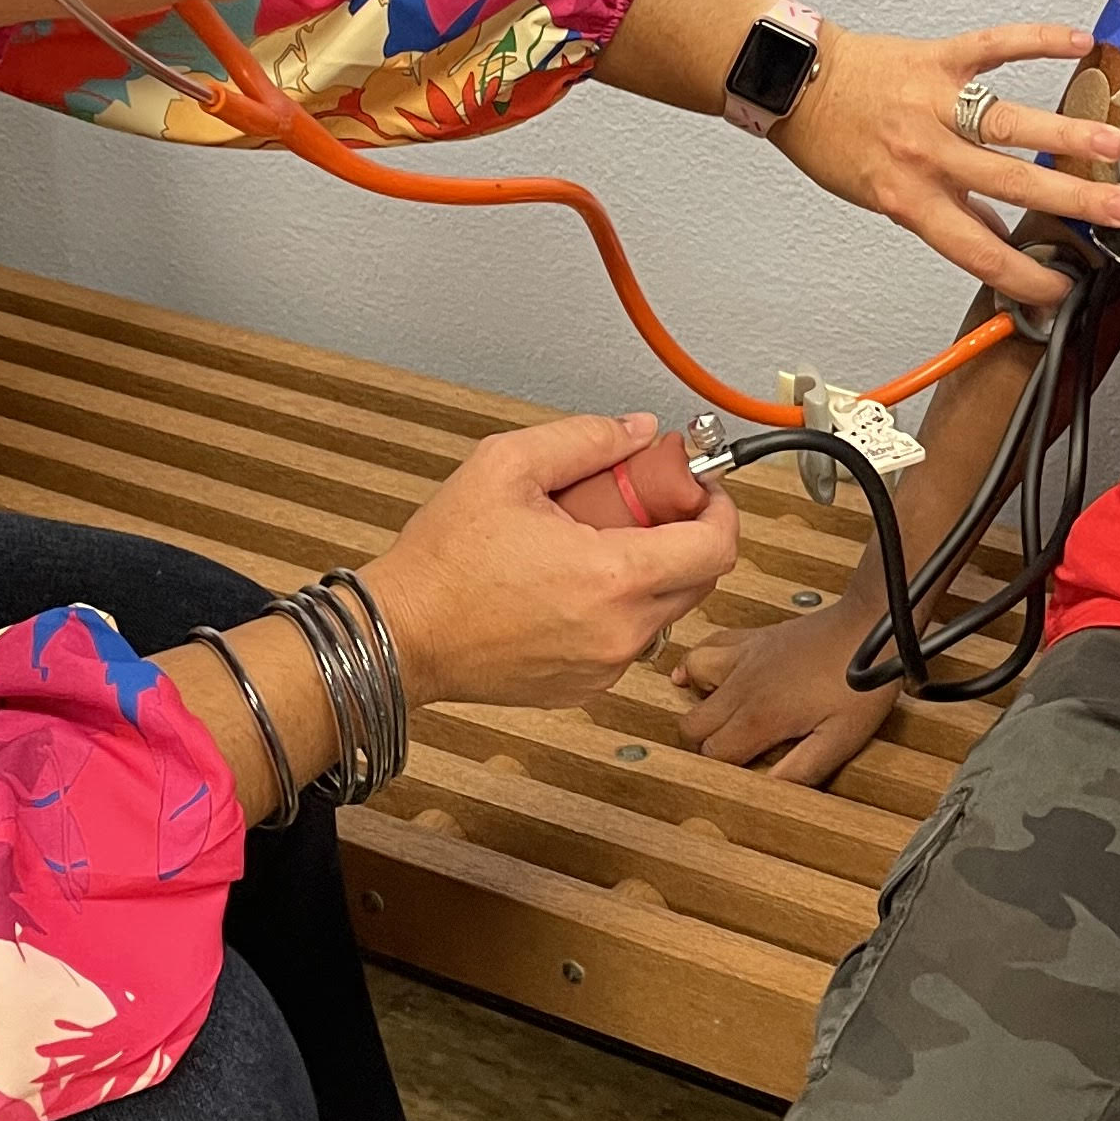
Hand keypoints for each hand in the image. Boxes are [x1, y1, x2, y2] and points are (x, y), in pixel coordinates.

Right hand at [372, 414, 738, 713]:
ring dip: (647, 573)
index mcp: (613, 576)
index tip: (700, 491)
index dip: (719, 509)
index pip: (716, 546)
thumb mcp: (506, 466)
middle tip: (639, 508)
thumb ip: (584, 439)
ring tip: (590, 544)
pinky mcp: (583, 688)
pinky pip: (625, 640)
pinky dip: (615, 608)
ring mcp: (603, 666)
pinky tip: (567, 584)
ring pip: (662, 611)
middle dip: (682, 535)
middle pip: (698, 579)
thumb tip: (635, 432)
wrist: (400, 636)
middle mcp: (619, 630)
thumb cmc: (443, 562)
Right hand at [679, 601, 897, 786]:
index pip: (713, 752)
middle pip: (692, 723)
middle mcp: (743, 685)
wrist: (870, 626)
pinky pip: (709, 644)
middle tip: (731, 752)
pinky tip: (699, 672)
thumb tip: (769, 793)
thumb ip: (802, 769)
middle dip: (703, 743)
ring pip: (690, 677)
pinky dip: (697, 661)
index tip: (739, 773)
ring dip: (696, 699)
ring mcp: (745, 657)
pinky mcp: (753, 638)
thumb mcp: (842, 739)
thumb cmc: (862, 680)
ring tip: (714, 715)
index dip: (722, 769)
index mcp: (761, 715)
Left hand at [777, 25, 1119, 313]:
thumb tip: (996, 240)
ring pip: (1009, 121)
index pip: (976, 250)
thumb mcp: (881, 198)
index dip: (1021, 276)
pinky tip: (1078, 42)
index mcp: (909, 196)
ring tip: (1114, 143)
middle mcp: (927, 152)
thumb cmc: (833, 141)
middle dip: (1073, 199)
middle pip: (1010, 182)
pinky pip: (993, 46)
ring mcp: (935, 102)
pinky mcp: (938, 57)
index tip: (1060, 289)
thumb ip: (944, 216)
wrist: (795, 82)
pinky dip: (1036, 40)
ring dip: (1066, 131)